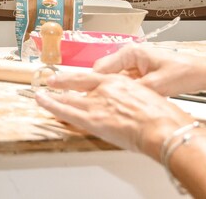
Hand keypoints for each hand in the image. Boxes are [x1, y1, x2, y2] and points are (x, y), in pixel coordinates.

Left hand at [35, 70, 192, 159]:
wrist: (164, 128)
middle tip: (50, 82)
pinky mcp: (93, 119)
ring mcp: (97, 103)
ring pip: (69, 99)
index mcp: (120, 82)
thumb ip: (132, 99)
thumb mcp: (148, 98)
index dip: (79, 77)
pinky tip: (42, 102)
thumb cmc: (163, 117)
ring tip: (41, 96)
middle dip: (62, 84)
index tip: (70, 78)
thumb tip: (127, 106)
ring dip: (53, 97)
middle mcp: (105, 89)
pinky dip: (52, 105)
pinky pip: (67, 111)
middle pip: (78, 84)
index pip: (92, 77)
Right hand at [93, 44, 204, 95]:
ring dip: (116, 92)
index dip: (94, 83)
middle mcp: (130, 57)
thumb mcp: (155, 85)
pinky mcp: (141, 75)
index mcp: (130, 52)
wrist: (201, 75)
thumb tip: (113, 98)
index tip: (89, 98)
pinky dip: (125, 94)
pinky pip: (126, 85)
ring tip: (115, 106)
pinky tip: (127, 104)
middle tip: (101, 105)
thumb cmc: (183, 73)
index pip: (101, 67)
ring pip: (115, 81)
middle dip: (104, 89)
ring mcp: (135, 66)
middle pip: (106, 74)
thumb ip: (132, 90)